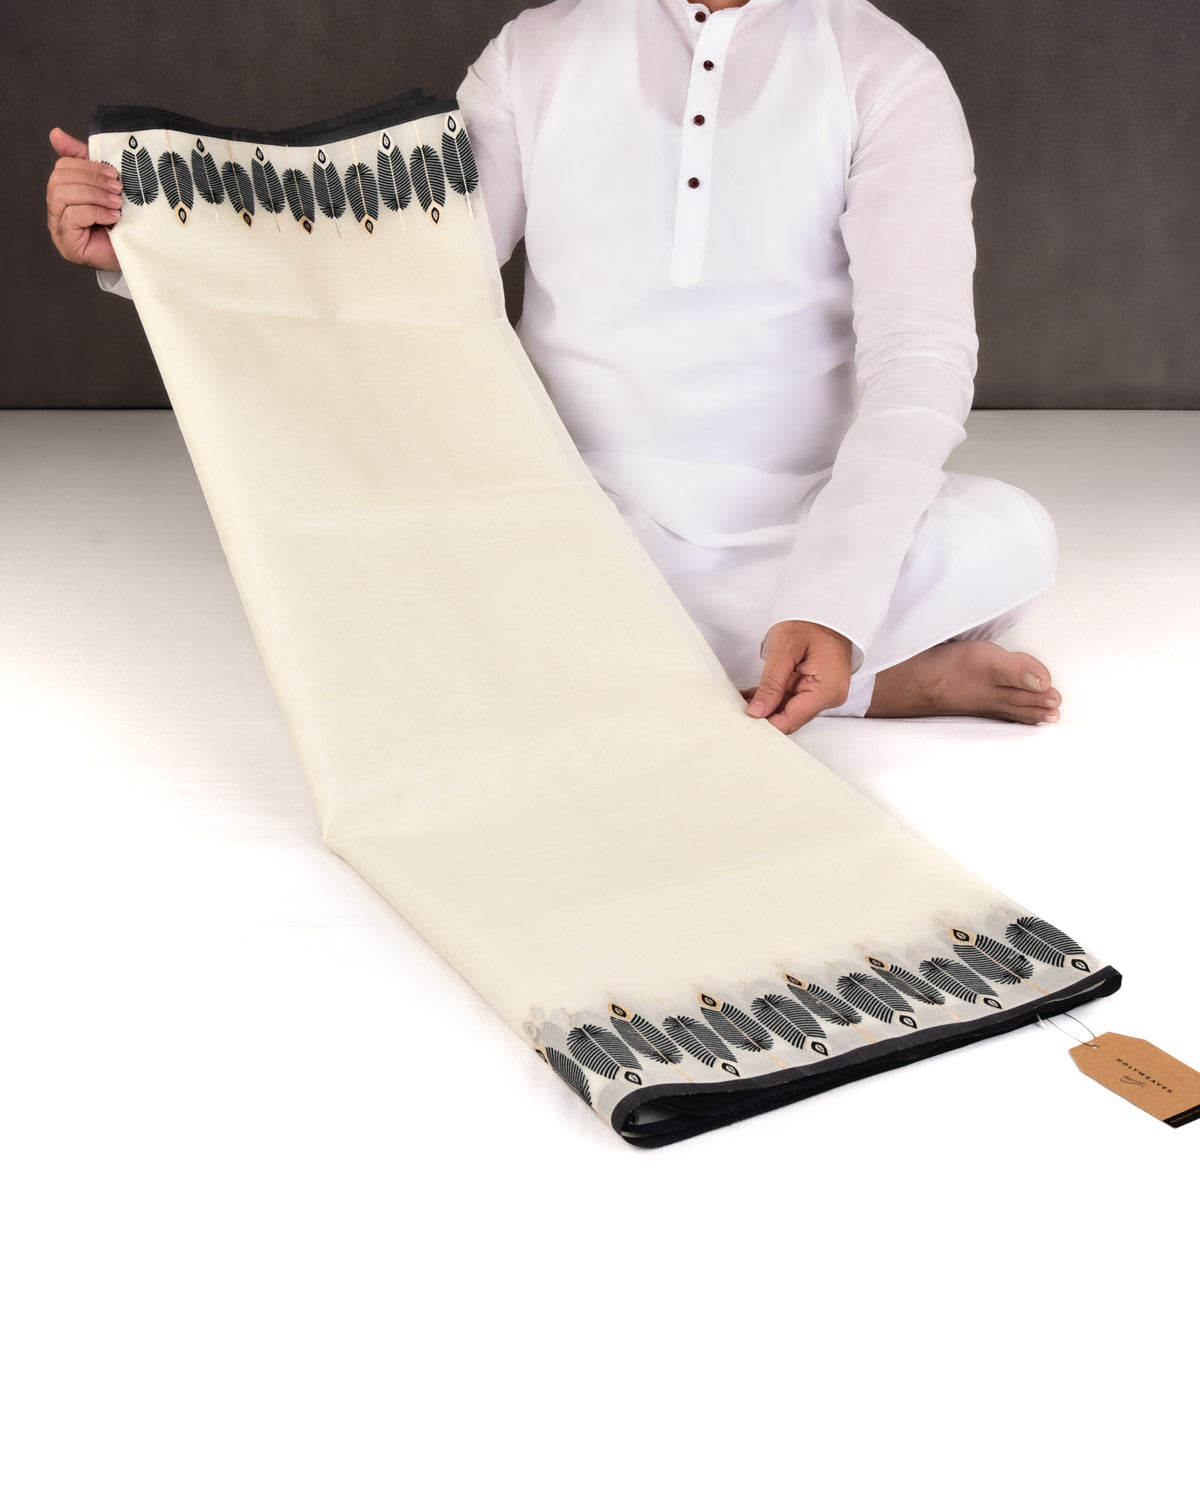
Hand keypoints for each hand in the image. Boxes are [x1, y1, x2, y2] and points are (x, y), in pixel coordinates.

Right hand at [46, 127, 122, 272]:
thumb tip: (55, 133)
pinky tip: (113, 217)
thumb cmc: (123, 221)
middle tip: (117, 188)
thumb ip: (84, 160)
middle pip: (59, 179)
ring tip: (116, 203)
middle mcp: (57, 209)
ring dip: (94, 195)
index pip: (62, 167)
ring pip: (63, 195)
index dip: (86, 166)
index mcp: (64, 192)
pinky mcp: (68, 244)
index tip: (113, 173)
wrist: (139, 254)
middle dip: (91, 180)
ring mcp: (59, 228)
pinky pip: (73, 215)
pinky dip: (95, 212)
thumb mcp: (105, 185)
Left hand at [741, 620, 852, 732]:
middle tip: (738, 710)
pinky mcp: (816, 687)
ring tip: (742, 699)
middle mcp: (829, 695)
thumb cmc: (810, 622)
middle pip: (791, 716)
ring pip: (789, 708)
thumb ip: (771, 684)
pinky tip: (754, 694)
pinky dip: (773, 696)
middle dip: (765, 714)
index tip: (745, 722)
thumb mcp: (784, 650)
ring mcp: (823, 692)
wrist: (825, 608)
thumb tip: (758, 712)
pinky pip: (792, 698)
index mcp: (827, 689)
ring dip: (766, 704)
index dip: (767, 724)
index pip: (793, 719)